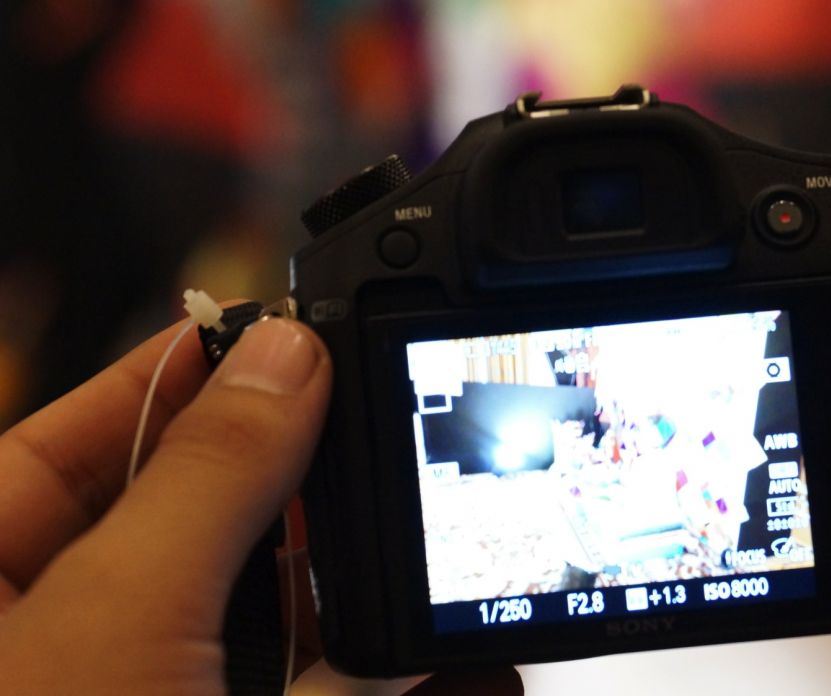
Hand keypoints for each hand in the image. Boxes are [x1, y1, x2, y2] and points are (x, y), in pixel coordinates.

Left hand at [0, 316, 521, 693]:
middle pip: (204, 527)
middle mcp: (72, 646)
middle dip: (316, 493)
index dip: (181, 377)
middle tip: (397, 441)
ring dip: (382, 604)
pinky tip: (469, 672)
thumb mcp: (115, 620)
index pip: (79, 442)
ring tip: (454, 569)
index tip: (284, 329)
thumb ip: (205, 479)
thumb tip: (284, 352)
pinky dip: (406, 688)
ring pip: (282, 627)